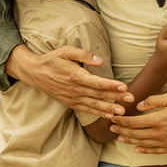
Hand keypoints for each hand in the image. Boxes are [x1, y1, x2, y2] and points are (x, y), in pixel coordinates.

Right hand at [8, 45, 130, 118]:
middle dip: (116, 97)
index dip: (111, 85)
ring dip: (109, 108)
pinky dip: (98, 113)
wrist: (35, 73)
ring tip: (122, 112)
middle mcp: (74, 89)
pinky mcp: (70, 103)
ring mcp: (72, 98)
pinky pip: (86, 109)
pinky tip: (108, 115)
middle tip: (131, 99)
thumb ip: (83, 55)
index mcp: (75, 76)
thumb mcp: (66, 51)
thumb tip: (100, 61)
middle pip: (99, 94)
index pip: (97, 82)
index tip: (124, 87)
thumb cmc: (52, 60)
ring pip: (94, 104)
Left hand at [110, 93, 166, 153]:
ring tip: (119, 137)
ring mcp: (166, 143)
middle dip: (121, 130)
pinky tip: (136, 148)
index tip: (113, 118)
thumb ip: (153, 101)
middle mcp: (159, 134)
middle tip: (111, 128)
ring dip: (129, 140)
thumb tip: (139, 105)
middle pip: (135, 134)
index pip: (133, 122)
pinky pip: (154, 151)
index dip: (121, 121)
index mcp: (158, 120)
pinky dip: (143, 150)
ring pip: (142, 144)